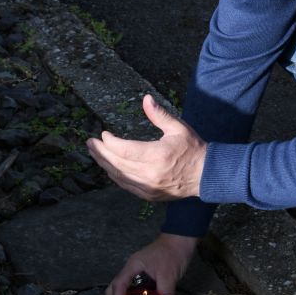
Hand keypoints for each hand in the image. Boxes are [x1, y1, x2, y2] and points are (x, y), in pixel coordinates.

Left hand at [86, 94, 206, 200]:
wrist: (206, 175)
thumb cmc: (192, 148)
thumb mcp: (178, 128)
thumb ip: (159, 115)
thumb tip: (146, 98)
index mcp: (157, 155)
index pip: (124, 150)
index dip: (110, 142)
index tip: (104, 134)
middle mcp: (150, 174)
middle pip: (116, 163)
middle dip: (100, 152)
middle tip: (90, 143)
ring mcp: (149, 187)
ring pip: (118, 176)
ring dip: (104, 164)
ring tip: (95, 153)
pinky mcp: (149, 195)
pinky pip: (126, 185)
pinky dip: (115, 176)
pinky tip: (109, 167)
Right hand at [105, 232, 198, 294]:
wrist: (181, 239)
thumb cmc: (174, 253)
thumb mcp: (170, 275)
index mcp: (132, 266)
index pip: (117, 286)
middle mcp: (130, 268)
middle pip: (112, 289)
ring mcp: (135, 270)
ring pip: (119, 289)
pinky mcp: (142, 274)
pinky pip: (130, 288)